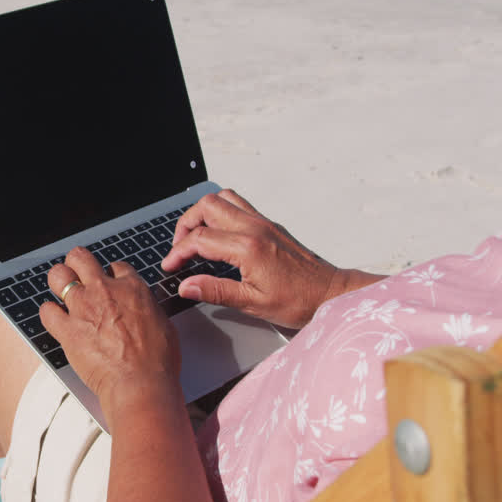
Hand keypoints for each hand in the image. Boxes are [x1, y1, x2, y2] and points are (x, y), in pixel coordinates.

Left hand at [39, 246, 181, 408]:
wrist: (141, 384)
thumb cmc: (156, 362)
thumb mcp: (163, 324)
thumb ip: (147, 310)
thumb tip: (143, 311)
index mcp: (132, 288)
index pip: (115, 266)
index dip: (110, 274)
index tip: (108, 282)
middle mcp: (105, 292)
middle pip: (80, 258)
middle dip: (77, 263)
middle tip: (77, 274)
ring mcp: (83, 309)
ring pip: (58, 276)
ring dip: (59, 281)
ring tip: (60, 290)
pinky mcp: (67, 330)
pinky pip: (46, 312)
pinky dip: (49, 314)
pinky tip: (55, 319)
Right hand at [161, 189, 347, 328]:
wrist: (330, 293)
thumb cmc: (300, 300)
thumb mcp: (253, 302)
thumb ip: (215, 291)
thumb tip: (187, 285)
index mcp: (249, 247)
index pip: (200, 239)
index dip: (178, 251)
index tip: (171, 266)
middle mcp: (256, 228)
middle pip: (207, 206)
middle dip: (185, 224)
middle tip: (180, 247)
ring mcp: (264, 223)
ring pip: (223, 199)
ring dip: (203, 213)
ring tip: (195, 236)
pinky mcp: (270, 225)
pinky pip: (239, 205)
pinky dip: (220, 213)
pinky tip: (218, 235)